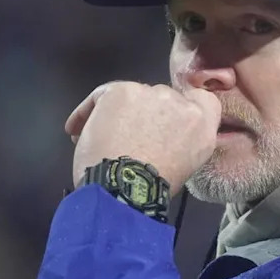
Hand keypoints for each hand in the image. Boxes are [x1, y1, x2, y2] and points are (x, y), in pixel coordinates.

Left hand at [65, 82, 220, 192]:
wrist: (126, 188)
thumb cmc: (153, 188)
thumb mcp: (184, 164)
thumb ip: (182, 141)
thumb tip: (162, 136)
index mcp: (202, 124)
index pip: (202, 101)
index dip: (183, 108)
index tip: (166, 122)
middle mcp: (181, 103)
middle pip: (162, 98)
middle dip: (145, 114)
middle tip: (130, 138)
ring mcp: (151, 94)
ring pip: (132, 96)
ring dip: (118, 114)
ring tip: (100, 138)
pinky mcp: (122, 91)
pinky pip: (102, 96)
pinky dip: (87, 112)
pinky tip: (77, 130)